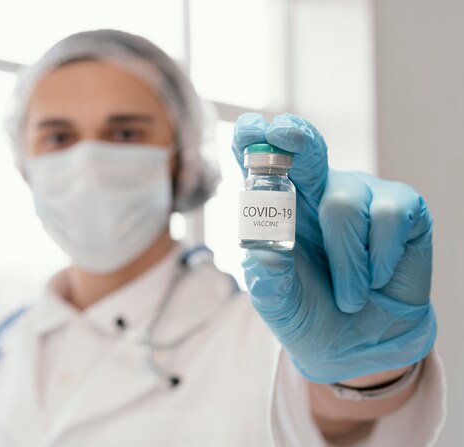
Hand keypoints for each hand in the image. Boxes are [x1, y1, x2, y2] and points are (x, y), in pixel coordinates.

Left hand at [232, 113, 435, 383]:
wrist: (362, 344)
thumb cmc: (312, 313)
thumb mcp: (280, 304)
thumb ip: (268, 282)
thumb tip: (264, 255)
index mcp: (280, 206)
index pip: (261, 165)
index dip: (253, 143)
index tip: (246, 131)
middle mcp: (318, 190)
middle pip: (306, 149)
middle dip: (294, 139)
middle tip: (282, 133)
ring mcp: (361, 194)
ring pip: (343, 203)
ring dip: (345, 261)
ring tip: (347, 296)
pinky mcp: (402, 207)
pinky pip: (388, 216)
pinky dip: (378, 258)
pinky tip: (377, 278)